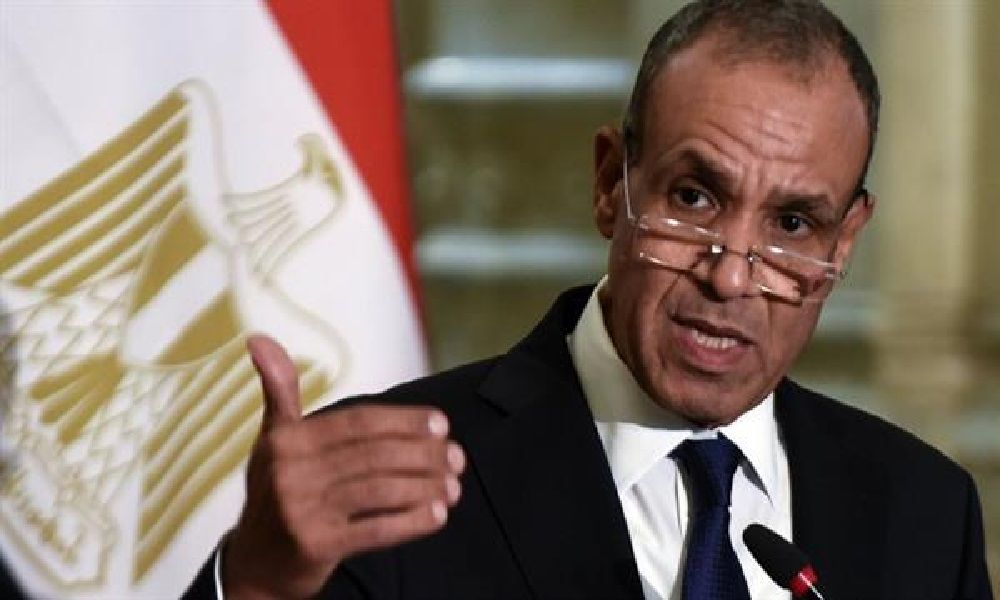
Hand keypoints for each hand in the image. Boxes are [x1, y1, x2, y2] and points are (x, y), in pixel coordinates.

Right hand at [222, 335, 464, 598]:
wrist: (254, 564)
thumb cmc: (275, 491)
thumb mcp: (273, 440)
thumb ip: (279, 391)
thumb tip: (259, 338)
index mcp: (287, 439)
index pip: (360, 422)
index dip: (405, 421)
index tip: (441, 424)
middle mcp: (290, 472)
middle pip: (376, 455)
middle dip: (423, 455)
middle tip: (456, 457)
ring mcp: (302, 511)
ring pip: (381, 491)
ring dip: (425, 487)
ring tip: (453, 486)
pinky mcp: (317, 546)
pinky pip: (377, 530)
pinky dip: (412, 522)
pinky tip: (437, 515)